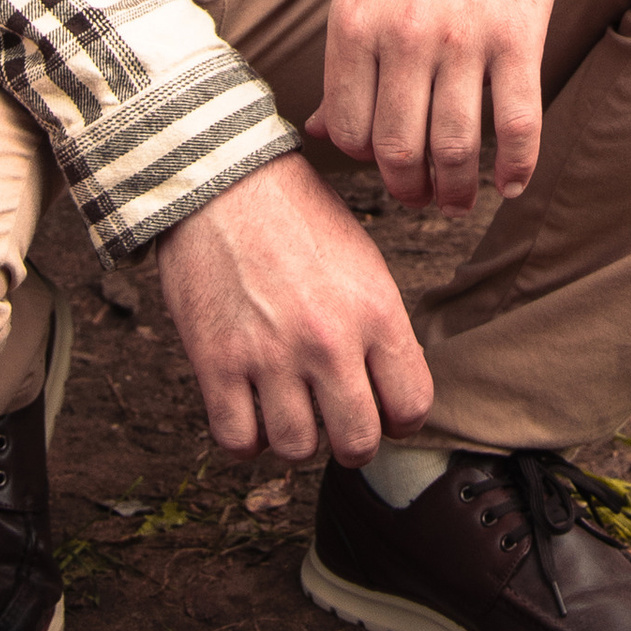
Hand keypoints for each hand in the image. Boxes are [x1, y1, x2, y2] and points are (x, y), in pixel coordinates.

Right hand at [156, 155, 432, 462]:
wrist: (225, 181)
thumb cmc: (297, 217)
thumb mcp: (364, 262)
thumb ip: (379, 328)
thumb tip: (388, 389)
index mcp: (376, 311)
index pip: (412, 405)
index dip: (401, 420)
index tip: (384, 413)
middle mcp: (329, 340)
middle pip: (359, 442)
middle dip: (353, 442)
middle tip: (337, 422)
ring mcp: (271, 355)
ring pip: (296, 449)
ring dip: (295, 437)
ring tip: (290, 410)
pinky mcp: (217, 363)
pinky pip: (237, 441)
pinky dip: (245, 439)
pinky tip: (250, 412)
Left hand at [305, 0, 559, 214]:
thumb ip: (340, 64)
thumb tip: (318, 133)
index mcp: (356, 26)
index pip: (351, 130)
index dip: (366, 161)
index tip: (385, 164)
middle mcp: (406, 38)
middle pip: (401, 150)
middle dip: (411, 190)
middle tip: (422, 197)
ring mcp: (465, 40)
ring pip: (457, 148)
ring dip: (459, 191)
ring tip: (460, 198)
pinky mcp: (518, 37)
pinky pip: (519, 123)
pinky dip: (517, 168)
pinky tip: (510, 183)